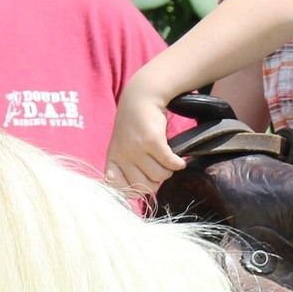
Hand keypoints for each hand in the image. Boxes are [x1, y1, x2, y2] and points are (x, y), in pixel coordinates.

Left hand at [105, 76, 186, 195]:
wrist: (141, 98)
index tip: (145, 181)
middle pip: (147, 187)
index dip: (137, 191)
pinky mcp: (152, 141)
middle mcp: (123, 156)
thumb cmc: (134, 126)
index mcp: (113, 160)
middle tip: (160, 168)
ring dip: (169, 170)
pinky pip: (170, 163)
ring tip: (167, 159)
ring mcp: (136, 149)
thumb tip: (144, 193)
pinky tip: (179, 159)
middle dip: (157, 181)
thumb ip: (127, 168)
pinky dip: (178, 163)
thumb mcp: (122, 147)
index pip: (122, 190)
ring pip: (160, 175)